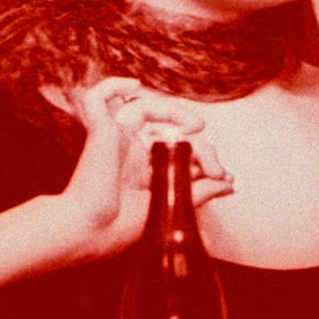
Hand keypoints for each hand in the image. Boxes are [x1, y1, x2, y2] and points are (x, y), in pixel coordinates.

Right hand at [60, 77, 232, 261]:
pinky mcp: (100, 131)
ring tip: (198, 126)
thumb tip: (229, 183)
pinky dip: (111, 86)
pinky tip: (132, 86)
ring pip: (142, 107)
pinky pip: (96, 99)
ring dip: (174, 111)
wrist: (90, 233)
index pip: (178, 149)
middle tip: (217, 169)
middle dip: (200, 147)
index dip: (205, 157)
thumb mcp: (171, 204)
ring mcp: (114, 139)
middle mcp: (129, 151)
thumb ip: (199, 191)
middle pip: (168, 129)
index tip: (224, 176)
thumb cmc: (120, 228)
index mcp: (142, 168)